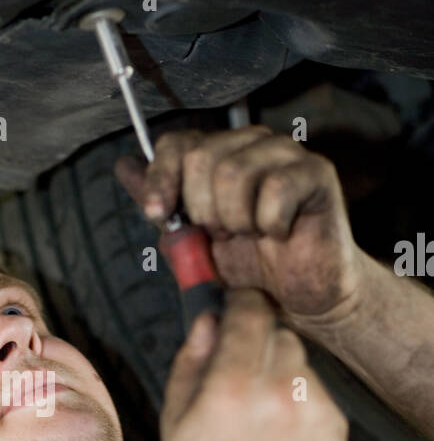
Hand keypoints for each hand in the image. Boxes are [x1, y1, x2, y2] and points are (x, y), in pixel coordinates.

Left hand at [115, 126, 365, 333]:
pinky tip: (279, 233)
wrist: (298, 297)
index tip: (159, 215)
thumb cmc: (248, 266)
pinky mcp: (316, 171)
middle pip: (200, 157)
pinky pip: (275, 188)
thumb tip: (123, 166)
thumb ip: (162, 205)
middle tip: (224, 234)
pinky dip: (270, 223)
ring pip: (234, 172)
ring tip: (251, 234)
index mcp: (219, 153)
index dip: (161, 179)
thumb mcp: (191, 239)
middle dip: (203, 210)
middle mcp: (250, 143)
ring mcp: (285, 153)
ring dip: (236, 219)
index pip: (176, 143)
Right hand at [160, 290, 347, 440]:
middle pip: (276, 332)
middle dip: (257, 342)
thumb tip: (203, 322)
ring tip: (257, 414)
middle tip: (239, 371)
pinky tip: (278, 435)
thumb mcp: (174, 424)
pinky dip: (298, 402)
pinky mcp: (334, 425)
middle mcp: (277, 391)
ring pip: (298, 360)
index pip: (248, 311)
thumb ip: (189, 363)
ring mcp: (311, 408)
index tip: (235, 303)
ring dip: (279, 372)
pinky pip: (316, 391)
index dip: (240, 302)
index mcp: (231, 386)